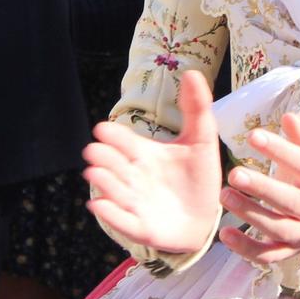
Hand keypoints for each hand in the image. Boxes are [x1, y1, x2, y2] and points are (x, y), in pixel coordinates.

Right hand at [84, 69, 222, 257]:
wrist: (205, 218)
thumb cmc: (198, 177)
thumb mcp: (201, 140)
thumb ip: (196, 108)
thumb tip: (192, 72)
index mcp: (143, 154)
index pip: (123, 142)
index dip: (113, 136)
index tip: (103, 129)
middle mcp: (133, 177)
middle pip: (113, 165)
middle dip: (103, 158)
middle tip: (94, 151)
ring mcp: (134, 202)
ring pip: (114, 191)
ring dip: (104, 183)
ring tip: (95, 173)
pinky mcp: (140, 227)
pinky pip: (122, 221)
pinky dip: (109, 213)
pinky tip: (99, 204)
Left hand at [220, 111, 299, 270]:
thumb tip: (290, 116)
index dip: (280, 150)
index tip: (253, 135)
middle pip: (289, 200)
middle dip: (262, 188)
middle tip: (234, 173)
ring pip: (276, 227)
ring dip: (250, 213)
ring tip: (224, 195)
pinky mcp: (287, 252)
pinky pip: (267, 255)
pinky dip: (246, 248)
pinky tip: (225, 234)